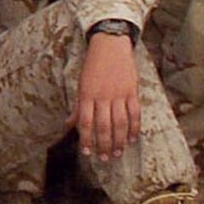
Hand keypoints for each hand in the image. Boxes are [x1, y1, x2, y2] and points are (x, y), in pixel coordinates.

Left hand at [74, 32, 142, 161]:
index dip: (86, 140)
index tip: (87, 152)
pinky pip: (135, 113)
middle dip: (104, 145)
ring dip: (119, 140)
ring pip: (120, 123)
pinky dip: (134, 127)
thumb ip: (78, 107)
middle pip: (104, 126)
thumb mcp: (81, 84)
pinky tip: (132, 138)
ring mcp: (119, 94)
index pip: (85, 123)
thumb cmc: (93, 66)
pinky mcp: (132, 91)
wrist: (110, 45)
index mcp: (87, 95)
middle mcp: (103, 96)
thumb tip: (69, 125)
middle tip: (105, 158)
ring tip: (118, 153)